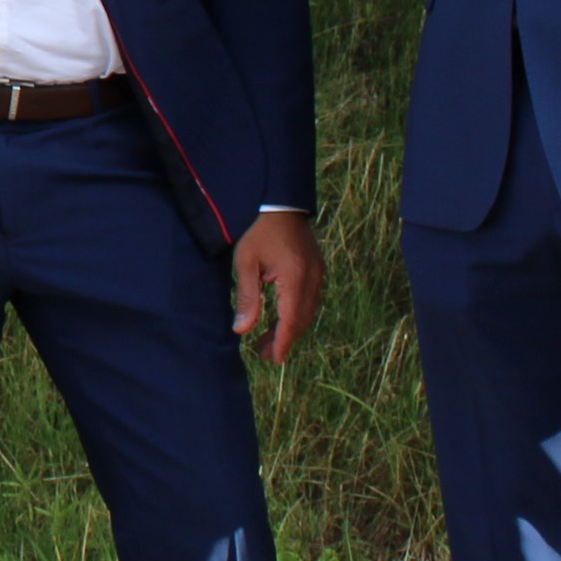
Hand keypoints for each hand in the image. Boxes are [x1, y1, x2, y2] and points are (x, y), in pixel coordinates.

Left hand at [228, 208, 323, 364]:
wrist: (279, 200)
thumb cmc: (258, 229)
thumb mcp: (245, 263)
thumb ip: (246, 297)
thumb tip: (242, 330)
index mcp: (295, 278)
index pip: (291, 320)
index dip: (282, 342)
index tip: (274, 359)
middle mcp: (313, 278)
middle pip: (301, 319)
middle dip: (284, 339)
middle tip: (265, 354)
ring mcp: (318, 272)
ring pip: (307, 311)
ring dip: (290, 327)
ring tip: (269, 340)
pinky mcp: (316, 267)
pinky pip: (309, 298)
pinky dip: (296, 313)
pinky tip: (281, 318)